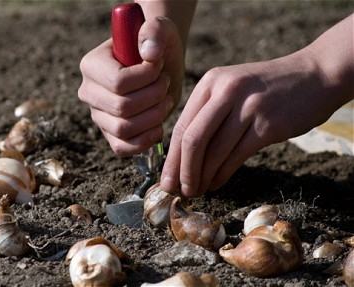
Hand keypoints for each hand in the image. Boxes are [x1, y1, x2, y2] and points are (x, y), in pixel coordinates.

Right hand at [78, 17, 184, 155]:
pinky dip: (145, 141)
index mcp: (92, 65)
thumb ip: (154, 31)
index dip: (147, 78)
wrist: (160, 65)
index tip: (159, 66)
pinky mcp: (110, 134)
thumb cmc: (157, 45)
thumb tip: (149, 54)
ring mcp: (98, 115)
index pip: (118, 82)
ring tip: (164, 100)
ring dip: (153, 117)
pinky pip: (122, 148)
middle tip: (165, 84)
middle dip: (153, 97)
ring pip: (123, 129)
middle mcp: (88, 92)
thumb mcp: (161, 29)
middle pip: (122, 108)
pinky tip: (159, 126)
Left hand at [160, 50, 342, 196]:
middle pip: (192, 140)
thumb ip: (207, 114)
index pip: (181, 126)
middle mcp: (226, 91)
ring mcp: (248, 107)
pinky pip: (236, 157)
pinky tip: (215, 184)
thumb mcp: (231, 87)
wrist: (315, 75)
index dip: (170, 158)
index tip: (165, 179)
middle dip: (181, 171)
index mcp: (211, 82)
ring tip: (196, 191)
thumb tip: (181, 155)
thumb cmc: (266, 89)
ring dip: (201, 177)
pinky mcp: (268, 125)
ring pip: (214, 152)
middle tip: (176, 191)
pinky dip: (221, 175)